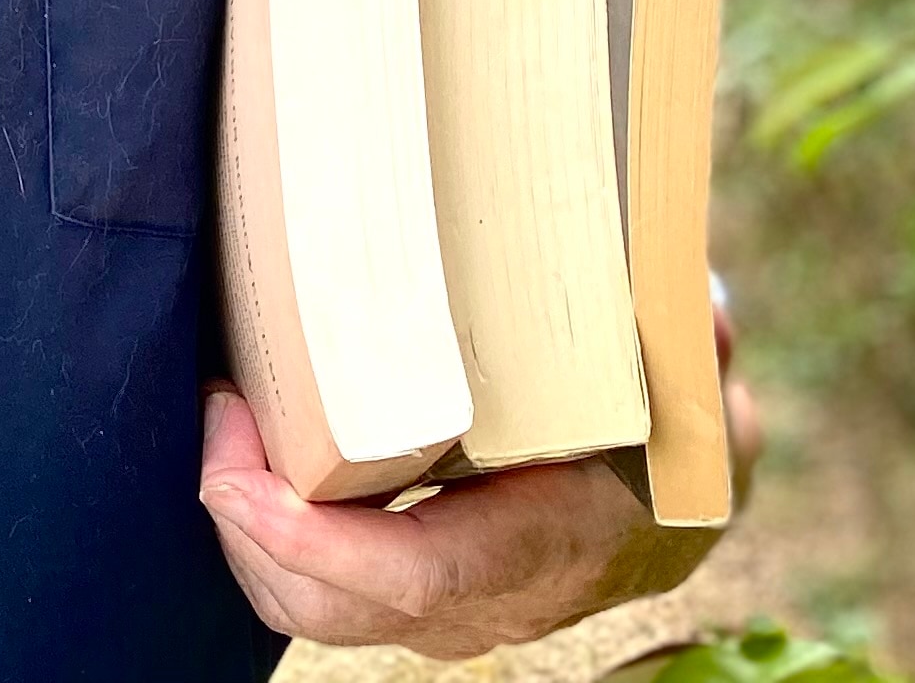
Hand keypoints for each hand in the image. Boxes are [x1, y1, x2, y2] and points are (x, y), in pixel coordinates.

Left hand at [197, 291, 761, 653]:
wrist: (675, 516)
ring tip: (227, 418)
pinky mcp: (406, 597)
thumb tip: (694, 305)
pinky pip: (314, 591)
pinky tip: (251, 445)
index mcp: (548, 545)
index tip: (241, 474)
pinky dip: (264, 530)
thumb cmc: (666, 434)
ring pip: (310, 608)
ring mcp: (442, 610)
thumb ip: (690, 339)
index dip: (318, 540)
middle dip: (249, 522)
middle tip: (221, 410)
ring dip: (245, 526)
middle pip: (333, 605)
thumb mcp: (691, 382)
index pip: (419, 574)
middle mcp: (484, 599)